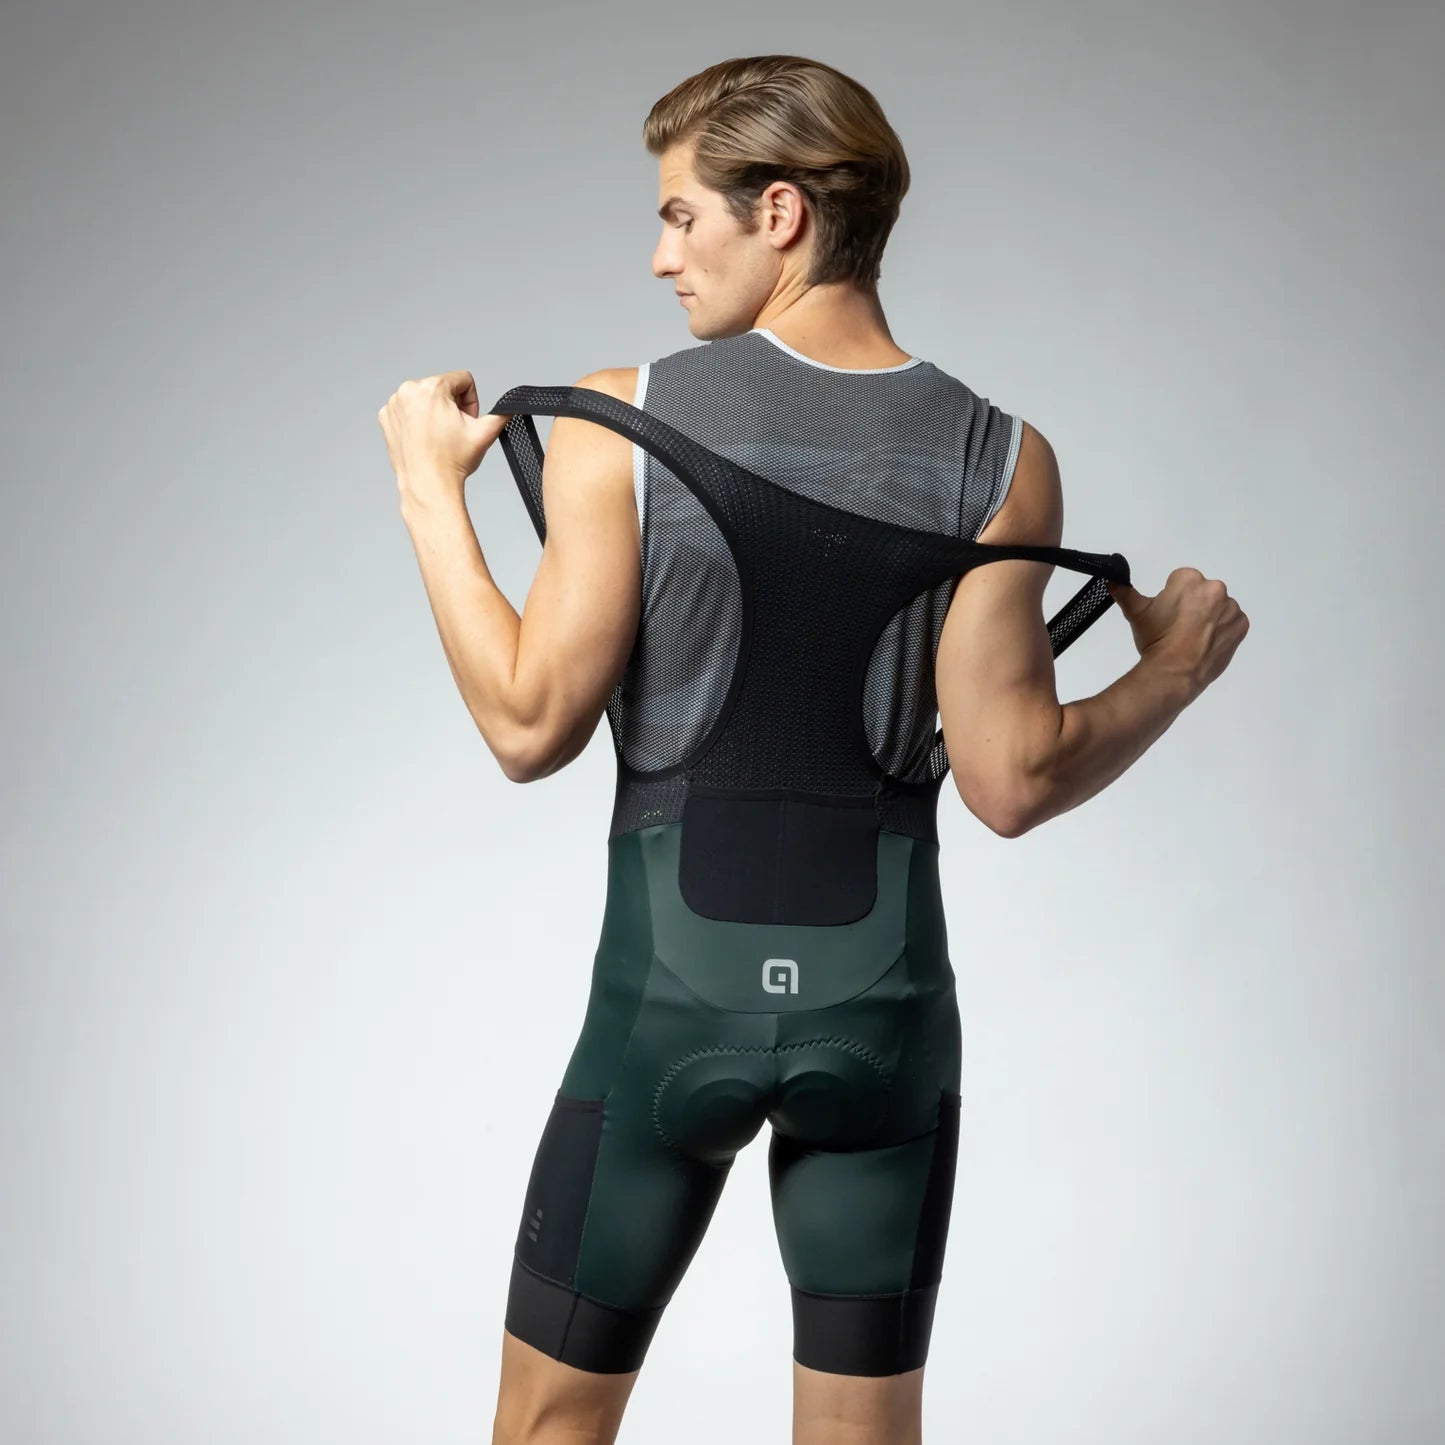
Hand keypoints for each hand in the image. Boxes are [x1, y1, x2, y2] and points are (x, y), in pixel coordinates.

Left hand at [378, 370, 510, 507]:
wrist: (427, 485)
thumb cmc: (451, 462)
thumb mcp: (484, 434)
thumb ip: (503, 414)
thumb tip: (512, 407)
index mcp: (432, 387)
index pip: (463, 380)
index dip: (471, 401)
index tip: (465, 421)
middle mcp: (409, 390)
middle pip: (442, 387)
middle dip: (451, 406)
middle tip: (452, 431)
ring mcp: (395, 404)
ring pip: (424, 397)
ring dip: (434, 411)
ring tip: (437, 436)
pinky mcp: (386, 417)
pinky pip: (407, 408)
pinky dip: (416, 420)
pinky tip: (423, 438)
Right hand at [1105, 567, 1249, 700]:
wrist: (1176, 671)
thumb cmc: (1155, 638)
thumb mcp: (1136, 614)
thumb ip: (1124, 593)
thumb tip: (1111, 580)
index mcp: (1189, 579)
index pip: (1180, 582)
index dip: (1171, 599)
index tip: (1166, 615)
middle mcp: (1215, 588)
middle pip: (1201, 593)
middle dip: (1191, 606)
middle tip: (1178, 628)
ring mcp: (1231, 607)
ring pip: (1217, 607)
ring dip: (1208, 618)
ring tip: (1192, 638)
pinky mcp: (1241, 625)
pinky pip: (1232, 623)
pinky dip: (1222, 631)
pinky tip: (1207, 643)